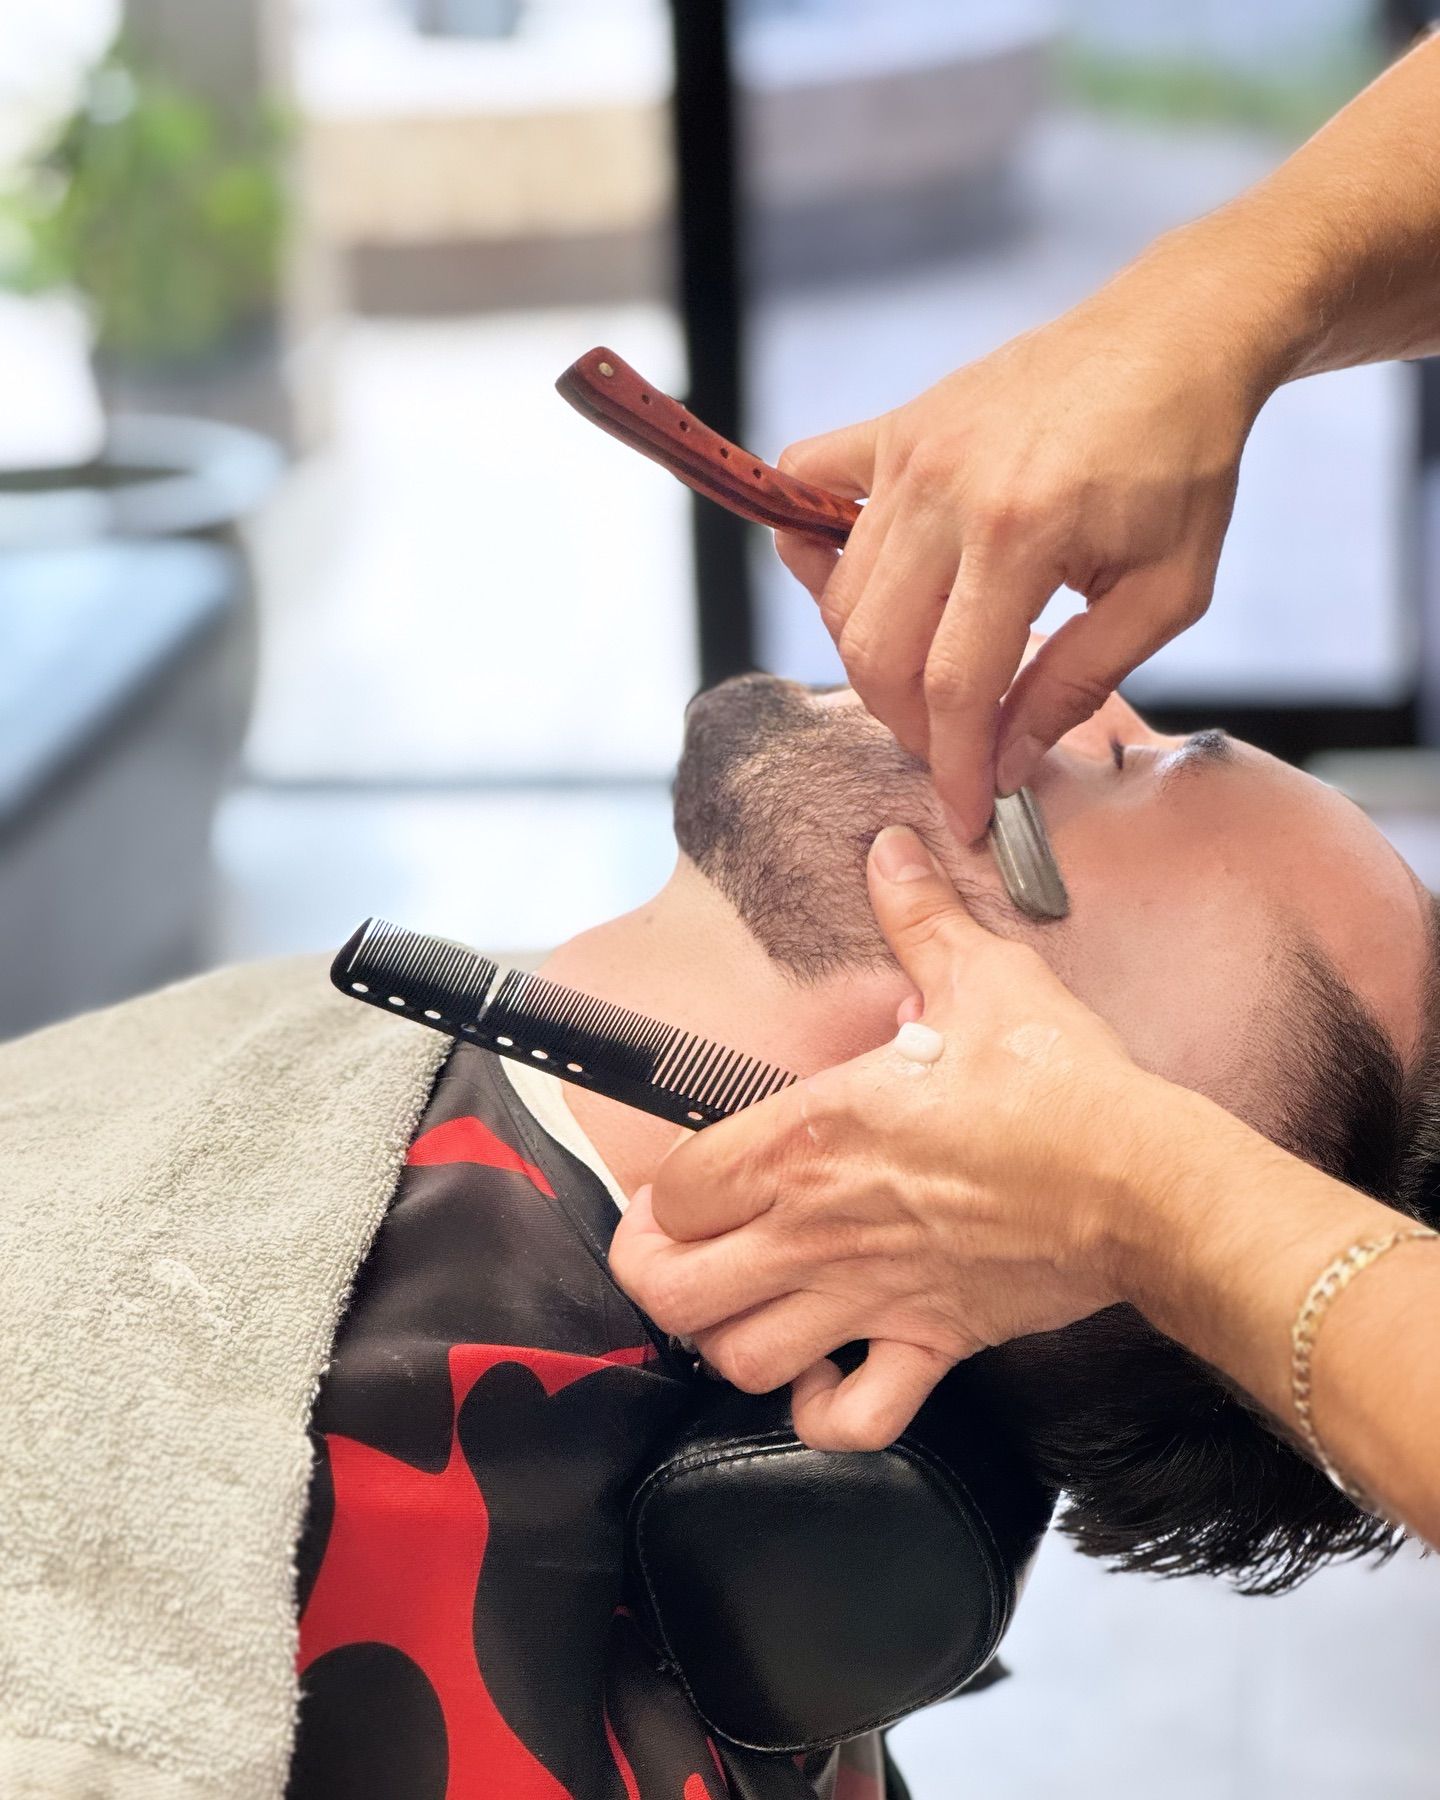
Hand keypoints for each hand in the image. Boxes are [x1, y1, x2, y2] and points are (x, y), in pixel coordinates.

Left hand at [609, 825, 1171, 1450]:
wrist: (1143, 1178)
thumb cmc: (1062, 1084)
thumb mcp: (985, 977)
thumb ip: (919, 915)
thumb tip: (891, 849)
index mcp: (813, 1137)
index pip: (675, 1188)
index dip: (664, 1189)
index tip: (688, 1180)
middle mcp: (821, 1227)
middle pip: (676, 1290)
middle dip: (658, 1277)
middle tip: (681, 1256)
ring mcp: (871, 1297)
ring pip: (742, 1360)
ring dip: (728, 1343)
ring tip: (747, 1311)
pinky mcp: (932, 1346)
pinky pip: (851, 1422)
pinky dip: (823, 1415)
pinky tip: (827, 1379)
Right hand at [775, 279, 1266, 838]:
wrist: (1172, 339)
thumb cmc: (1182, 464)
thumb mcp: (1165, 594)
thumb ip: (1076, 682)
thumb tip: (1004, 762)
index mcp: (1021, 533)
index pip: (953, 685)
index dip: (953, 764)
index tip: (967, 813)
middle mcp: (944, 490)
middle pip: (876, 651)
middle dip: (909, 725)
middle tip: (957, 746)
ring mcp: (908, 452)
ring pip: (842, 596)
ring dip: (874, 661)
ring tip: (933, 679)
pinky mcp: (894, 427)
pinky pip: (805, 483)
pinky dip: (807, 540)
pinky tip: (844, 578)